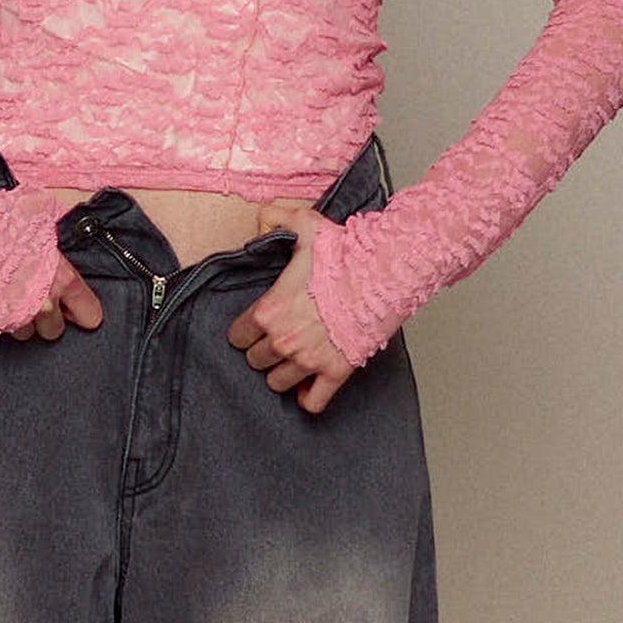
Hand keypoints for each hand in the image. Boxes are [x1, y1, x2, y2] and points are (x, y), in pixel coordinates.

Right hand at [8, 253, 104, 341]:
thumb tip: (65, 244)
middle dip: (46, 318)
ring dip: (21, 319)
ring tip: (8, 293)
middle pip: (55, 331)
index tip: (74, 308)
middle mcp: (44, 303)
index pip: (90, 315)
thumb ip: (55, 245)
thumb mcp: (41, 221)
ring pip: (27, 333)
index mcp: (62, 279)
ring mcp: (18, 317)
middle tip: (34, 296)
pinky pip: (3, 330)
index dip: (82, 311)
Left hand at [227, 202, 357, 413]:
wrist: (385, 271)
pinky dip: (308, 397)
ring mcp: (308, 360)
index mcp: (269, 311)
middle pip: (255, 362)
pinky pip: (311, 403)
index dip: (245, 331)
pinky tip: (310, 383)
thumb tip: (261, 219)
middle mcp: (284, 341)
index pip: (236, 337)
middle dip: (264, 351)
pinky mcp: (335, 373)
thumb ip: (276, 219)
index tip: (256, 326)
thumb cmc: (347, 251)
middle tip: (280, 339)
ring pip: (277, 384)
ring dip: (283, 373)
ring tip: (295, 358)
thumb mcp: (306, 226)